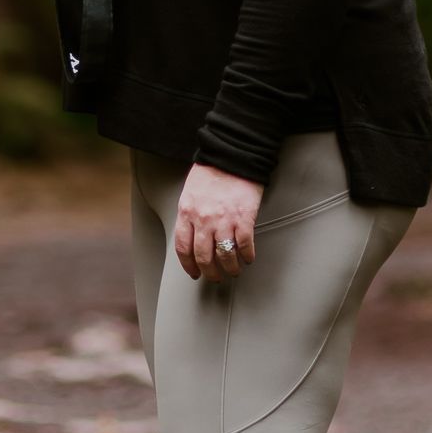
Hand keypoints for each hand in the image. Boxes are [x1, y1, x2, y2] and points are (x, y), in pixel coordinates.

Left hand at [174, 164, 261, 281]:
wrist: (231, 154)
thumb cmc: (211, 171)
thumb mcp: (190, 193)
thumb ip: (190, 214)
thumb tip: (193, 236)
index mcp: (186, 212)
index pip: (183, 248)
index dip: (189, 265)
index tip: (194, 273)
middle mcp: (203, 219)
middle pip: (204, 257)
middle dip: (210, 272)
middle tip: (215, 278)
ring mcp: (224, 219)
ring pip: (225, 255)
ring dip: (230, 268)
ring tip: (234, 271)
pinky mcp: (243, 217)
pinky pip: (244, 244)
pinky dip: (247, 255)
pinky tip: (248, 258)